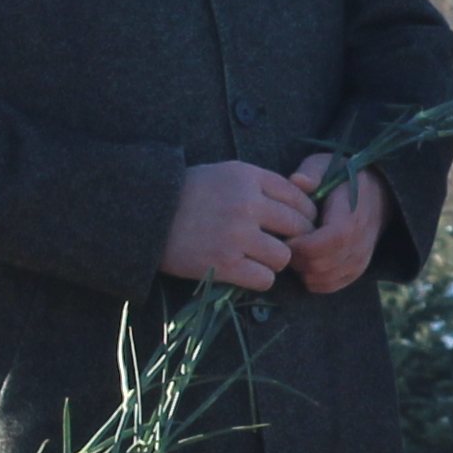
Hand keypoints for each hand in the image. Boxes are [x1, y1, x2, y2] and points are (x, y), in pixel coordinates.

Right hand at [161, 158, 316, 290]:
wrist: (146, 216)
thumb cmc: (188, 194)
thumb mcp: (226, 174)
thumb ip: (264, 183)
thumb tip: (307, 194)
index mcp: (248, 177)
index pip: (299, 198)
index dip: (303, 214)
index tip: (295, 224)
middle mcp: (247, 204)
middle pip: (298, 228)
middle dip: (295, 239)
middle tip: (280, 244)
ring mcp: (236, 235)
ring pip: (284, 257)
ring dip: (275, 261)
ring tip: (258, 257)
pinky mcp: (225, 264)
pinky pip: (265, 279)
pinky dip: (259, 278)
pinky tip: (245, 270)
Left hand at [287, 156, 385, 295]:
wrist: (376, 193)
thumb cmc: (342, 177)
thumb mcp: (326, 164)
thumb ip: (312, 171)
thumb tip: (299, 181)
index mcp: (353, 213)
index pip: (332, 239)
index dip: (304, 244)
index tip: (286, 237)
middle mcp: (361, 240)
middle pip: (323, 264)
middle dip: (297, 259)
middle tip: (284, 245)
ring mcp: (361, 257)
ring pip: (325, 278)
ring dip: (302, 270)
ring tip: (295, 252)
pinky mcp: (357, 269)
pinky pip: (331, 285)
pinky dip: (312, 280)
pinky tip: (304, 264)